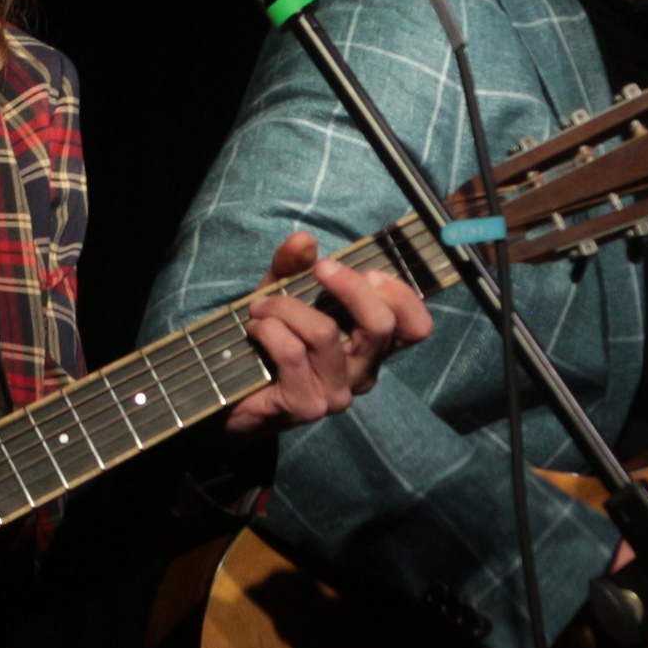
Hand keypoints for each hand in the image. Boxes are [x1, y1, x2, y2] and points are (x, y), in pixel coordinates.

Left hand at [221, 230, 434, 435]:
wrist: (231, 395)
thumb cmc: (267, 342)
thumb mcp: (282, 293)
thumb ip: (294, 266)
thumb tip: (304, 241)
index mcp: (371, 347)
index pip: (416, 327)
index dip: (401, 295)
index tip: (368, 272)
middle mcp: (362, 373)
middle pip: (381, 325)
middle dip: (349, 286)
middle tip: (320, 269)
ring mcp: (337, 394)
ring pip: (325, 332)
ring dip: (285, 307)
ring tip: (260, 307)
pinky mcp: (306, 406)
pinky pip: (292, 352)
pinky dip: (268, 329)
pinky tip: (255, 329)